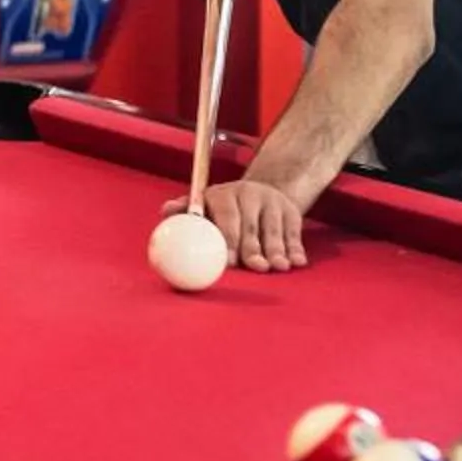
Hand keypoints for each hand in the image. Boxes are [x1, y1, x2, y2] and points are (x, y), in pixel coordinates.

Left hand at [160, 179, 307, 272]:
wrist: (260, 193)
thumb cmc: (222, 210)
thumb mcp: (204, 206)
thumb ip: (185, 211)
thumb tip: (165, 211)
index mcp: (222, 194)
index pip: (226, 214)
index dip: (228, 237)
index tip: (229, 260)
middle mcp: (248, 194)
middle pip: (250, 224)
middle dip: (252, 247)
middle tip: (255, 267)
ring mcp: (272, 202)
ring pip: (274, 229)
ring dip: (277, 250)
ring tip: (278, 267)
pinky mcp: (291, 211)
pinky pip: (294, 231)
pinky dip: (295, 247)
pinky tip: (296, 261)